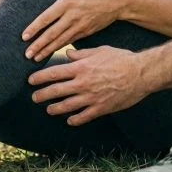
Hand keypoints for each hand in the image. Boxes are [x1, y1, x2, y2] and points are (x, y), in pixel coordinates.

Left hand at [22, 0, 124, 60]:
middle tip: (26, 54)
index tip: (24, 37)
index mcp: (67, 2)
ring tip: (35, 58)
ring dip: (47, 50)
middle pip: (52, 33)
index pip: (47, 17)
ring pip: (60, 41)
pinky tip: (52, 54)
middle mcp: (72, 16)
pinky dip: (59, 49)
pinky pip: (70, 41)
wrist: (119, 0)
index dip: (34, 28)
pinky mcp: (86, 32)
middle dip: (38, 45)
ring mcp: (80, 26)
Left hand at [27, 46, 151, 125]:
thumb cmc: (121, 59)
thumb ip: (82, 53)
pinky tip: (69, 120)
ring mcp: (91, 97)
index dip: (40, 77)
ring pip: (67, 106)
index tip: (31, 80)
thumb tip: (68, 54)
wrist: (141, 74)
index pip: (54, 73)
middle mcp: (83, 83)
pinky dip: (75, 119)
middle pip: (56, 91)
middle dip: (42, 95)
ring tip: (48, 109)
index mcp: (81, 68)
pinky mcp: (101, 108)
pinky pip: (84, 116)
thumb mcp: (100, 51)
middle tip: (34, 98)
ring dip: (55, 109)